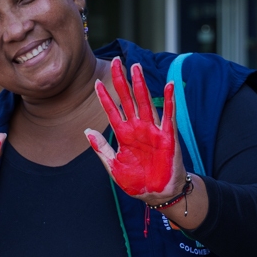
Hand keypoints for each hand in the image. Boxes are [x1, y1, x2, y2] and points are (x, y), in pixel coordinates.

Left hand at [85, 58, 183, 201]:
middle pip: (128, 99)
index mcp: (124, 135)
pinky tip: (168, 86)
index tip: (96, 82)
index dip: (104, 97)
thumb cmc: (137, 181)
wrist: (158, 194)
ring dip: (141, 84)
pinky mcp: (168, 137)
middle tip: (116, 61)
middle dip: (122, 80)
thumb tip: (87, 131)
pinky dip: (169, 101)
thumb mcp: (114, 167)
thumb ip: (101, 149)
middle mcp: (137, 128)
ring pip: (146, 102)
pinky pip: (168, 116)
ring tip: (136, 66)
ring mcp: (153, 130)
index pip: (112, 111)